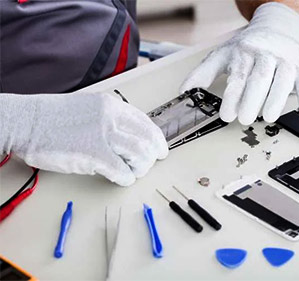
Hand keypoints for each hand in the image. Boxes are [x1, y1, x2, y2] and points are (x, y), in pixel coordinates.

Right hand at [0, 92, 167, 185]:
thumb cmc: (52, 118)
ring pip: (140, 154)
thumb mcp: (88, 109)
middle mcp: (112, 117)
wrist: (25, 122)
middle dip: (154, 156)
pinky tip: (121, 179)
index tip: (161, 149)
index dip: (157, 139)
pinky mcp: (93, 154)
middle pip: (148, 139)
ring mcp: (103, 134)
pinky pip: (122, 170)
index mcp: (111, 105)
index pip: (146, 122)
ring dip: (141, 168)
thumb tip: (127, 140)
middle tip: (151, 164)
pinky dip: (126, 178)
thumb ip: (110, 121)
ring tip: (133, 172)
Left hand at [180, 2, 298, 124]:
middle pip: (260, 77)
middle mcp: (264, 56)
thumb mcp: (221, 56)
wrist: (275, 27)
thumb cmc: (246, 47)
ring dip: (278, 98)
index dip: (232, 97)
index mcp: (243, 54)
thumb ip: (202, 75)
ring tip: (269, 116)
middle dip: (252, 99)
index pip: (237, 77)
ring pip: (284, 77)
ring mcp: (283, 61)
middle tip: (245, 119)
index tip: (226, 114)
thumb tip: (184, 92)